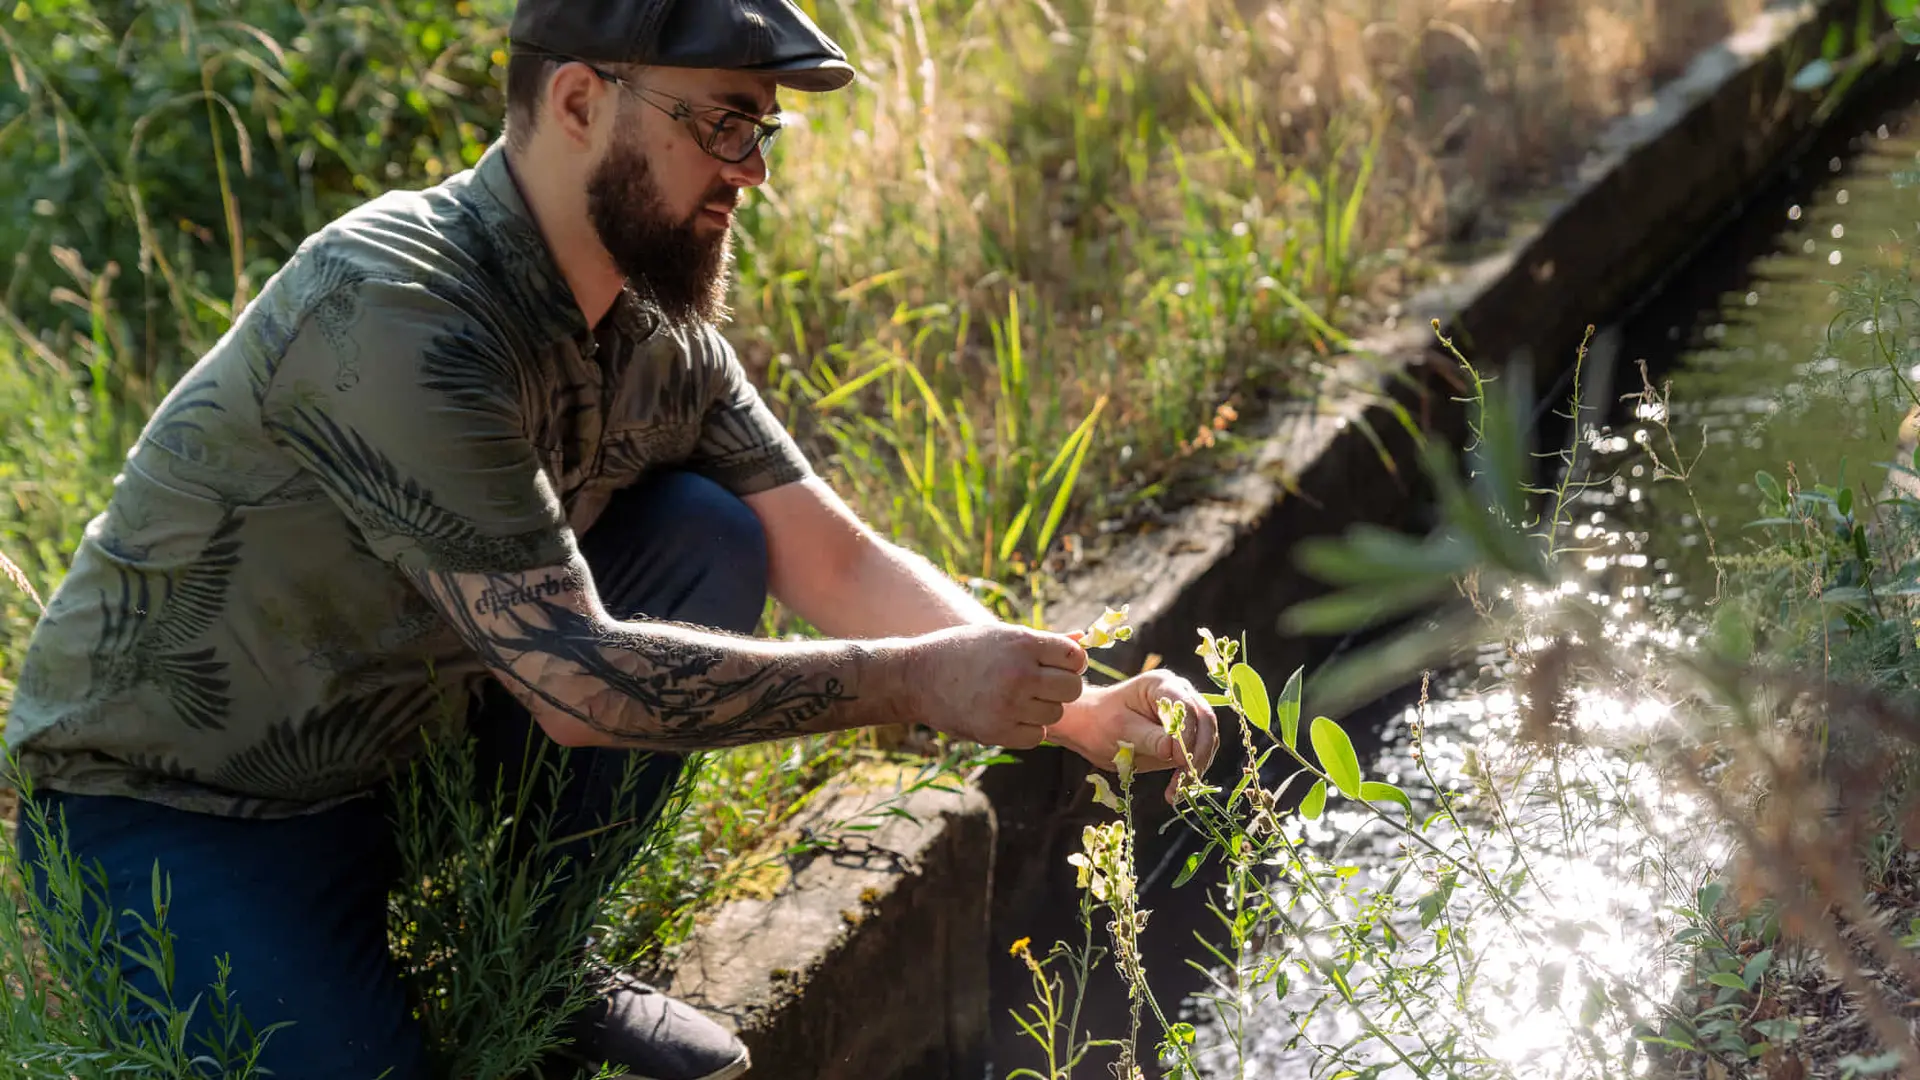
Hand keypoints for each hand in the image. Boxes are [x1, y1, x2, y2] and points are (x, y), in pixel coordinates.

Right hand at [891, 624, 1087, 748]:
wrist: (917, 677)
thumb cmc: (962, 650)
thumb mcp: (1001, 635)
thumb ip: (1043, 641)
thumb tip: (1081, 638)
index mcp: (1022, 643)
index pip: (1075, 656)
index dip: (1071, 662)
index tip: (1057, 666)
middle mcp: (1019, 674)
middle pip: (1073, 688)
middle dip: (1061, 688)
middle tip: (1041, 686)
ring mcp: (1009, 705)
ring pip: (1056, 714)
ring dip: (1042, 709)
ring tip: (1018, 699)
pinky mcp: (997, 732)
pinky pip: (1036, 736)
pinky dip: (1028, 730)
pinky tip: (1009, 717)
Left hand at [1048, 669, 1219, 804]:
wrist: (1090, 728)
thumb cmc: (1099, 722)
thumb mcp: (1120, 730)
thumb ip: (1149, 739)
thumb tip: (1173, 750)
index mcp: (1162, 685)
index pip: (1187, 707)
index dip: (1188, 734)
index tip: (1179, 760)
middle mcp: (1179, 695)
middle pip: (1205, 721)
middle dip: (1199, 752)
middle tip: (1186, 778)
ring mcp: (1184, 715)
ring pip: (1206, 739)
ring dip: (1197, 765)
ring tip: (1178, 789)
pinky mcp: (1183, 736)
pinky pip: (1196, 752)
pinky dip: (1189, 772)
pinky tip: (1175, 791)